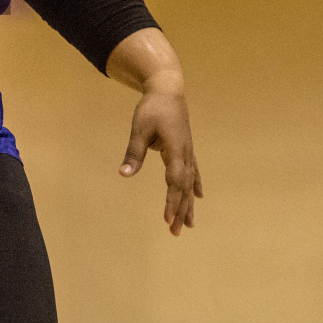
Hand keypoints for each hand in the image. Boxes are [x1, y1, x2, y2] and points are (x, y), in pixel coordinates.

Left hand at [120, 74, 202, 235]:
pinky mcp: (186, 149)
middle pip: (184, 188)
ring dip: (188, 204)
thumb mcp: (139, 128)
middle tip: (176, 232)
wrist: (168, 90)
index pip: (175, 181)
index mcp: (175, 150)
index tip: (168, 219)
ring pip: (190, 184)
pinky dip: (194, 187)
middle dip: (180, 210)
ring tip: (189, 226)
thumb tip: (124, 174)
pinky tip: (198, 198)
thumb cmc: (152, 108)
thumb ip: (133, 152)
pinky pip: (193, 173)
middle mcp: (185, 154)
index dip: (172, 201)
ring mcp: (188, 152)